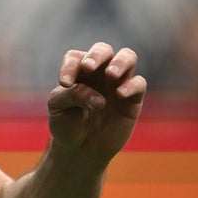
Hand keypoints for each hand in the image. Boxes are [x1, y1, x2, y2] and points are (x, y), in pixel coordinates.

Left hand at [47, 43, 146, 166]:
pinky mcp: (132, 99)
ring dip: (120, 61)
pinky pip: (139, 83)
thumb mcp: (58, 108)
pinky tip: (119, 94)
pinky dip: (131, 85)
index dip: (69, 66)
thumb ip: (72, 95)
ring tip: (110, 74)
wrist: (80, 148)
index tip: (64, 83)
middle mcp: (99, 73)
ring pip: (127, 57)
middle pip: (103, 50)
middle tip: (88, 66)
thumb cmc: (66, 123)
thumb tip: (97, 96)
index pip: (75, 57)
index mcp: (77, 72)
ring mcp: (117, 84)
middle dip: (96, 54)